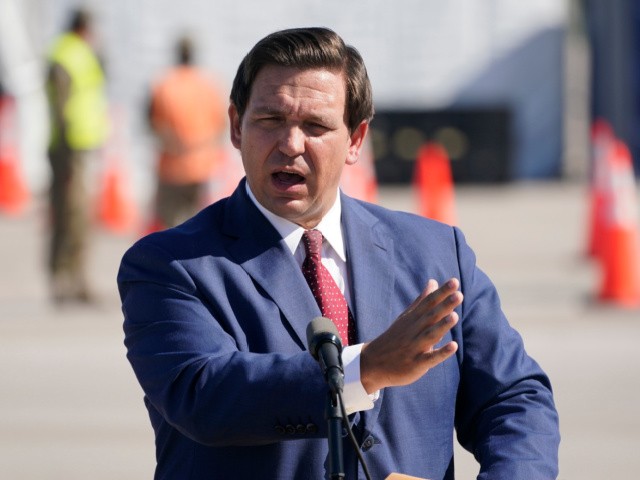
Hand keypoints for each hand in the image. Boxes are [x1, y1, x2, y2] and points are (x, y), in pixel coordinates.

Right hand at [360, 278, 461, 393]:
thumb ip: (422, 300)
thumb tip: (433, 281)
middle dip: (444, 306)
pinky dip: (441, 353)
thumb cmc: (394, 338)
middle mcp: (413, 330)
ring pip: (430, 335)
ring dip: (442, 326)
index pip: (428, 303)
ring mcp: (414, 347)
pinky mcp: (416, 364)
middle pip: (431, 316)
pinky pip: (430, 358)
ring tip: (455, 316)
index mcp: (412, 318)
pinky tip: (454, 346)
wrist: (374, 363)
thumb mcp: (406, 317)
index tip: (455, 281)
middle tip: (459, 294)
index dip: (442, 293)